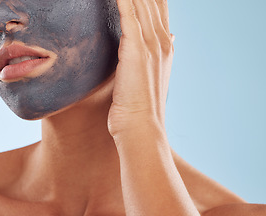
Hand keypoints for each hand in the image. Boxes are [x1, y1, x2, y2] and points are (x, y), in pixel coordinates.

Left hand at [108, 0, 174, 135]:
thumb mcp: (152, 76)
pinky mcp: (135, 51)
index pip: (160, 10)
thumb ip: (157, 54)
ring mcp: (150, 45)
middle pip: (153, 1)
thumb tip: (167, 38)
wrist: (141, 127)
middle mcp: (161, 42)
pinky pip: (128, 15)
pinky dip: (123, 0)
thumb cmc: (140, 107)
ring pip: (142, 3)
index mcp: (165, 47)